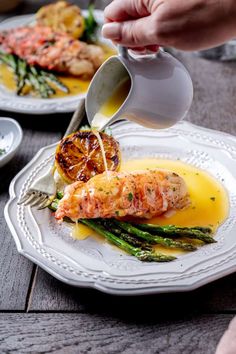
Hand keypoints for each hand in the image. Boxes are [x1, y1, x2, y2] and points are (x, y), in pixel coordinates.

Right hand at [102, 0, 235, 50]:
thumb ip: (131, 32)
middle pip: (126, 18)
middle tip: (147, 49)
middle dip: (131, 37)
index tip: (128, 47)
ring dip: (145, 38)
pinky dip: (159, 34)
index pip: (112, 14)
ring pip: (141, 21)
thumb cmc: (208, 13)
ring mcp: (162, 0)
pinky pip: (156, 21)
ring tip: (159, 46)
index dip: (116, 34)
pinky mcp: (174, 6)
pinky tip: (167, 41)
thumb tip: (109, 32)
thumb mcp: (161, 30)